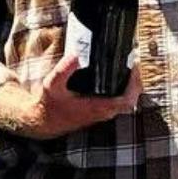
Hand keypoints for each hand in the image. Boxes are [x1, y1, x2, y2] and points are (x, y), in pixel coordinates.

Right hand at [0, 52, 141, 139]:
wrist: (41, 122)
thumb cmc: (48, 104)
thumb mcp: (52, 85)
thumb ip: (63, 71)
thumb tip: (75, 56)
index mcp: (96, 108)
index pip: (126, 101)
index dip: (134, 85)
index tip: (134, 68)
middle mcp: (102, 113)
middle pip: (130, 99)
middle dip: (135, 81)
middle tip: (134, 63)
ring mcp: (102, 113)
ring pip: (126, 101)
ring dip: (130, 85)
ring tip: (129, 66)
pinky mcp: (99, 111)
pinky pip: (118, 101)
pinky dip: (123, 89)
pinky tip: (119, 75)